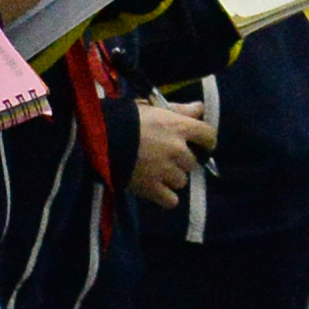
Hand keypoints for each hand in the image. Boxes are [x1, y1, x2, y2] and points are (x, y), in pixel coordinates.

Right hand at [128, 98, 208, 212]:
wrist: (99, 137)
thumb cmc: (125, 118)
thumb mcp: (152, 108)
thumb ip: (178, 109)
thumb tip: (200, 108)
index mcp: (179, 127)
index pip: (209, 137)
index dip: (205, 141)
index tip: (198, 144)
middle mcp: (178, 150)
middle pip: (193, 162)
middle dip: (181, 160)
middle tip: (164, 156)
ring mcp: (166, 171)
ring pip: (181, 181)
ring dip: (171, 177)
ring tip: (154, 171)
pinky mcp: (152, 188)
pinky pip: (171, 200)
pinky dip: (165, 196)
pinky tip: (154, 188)